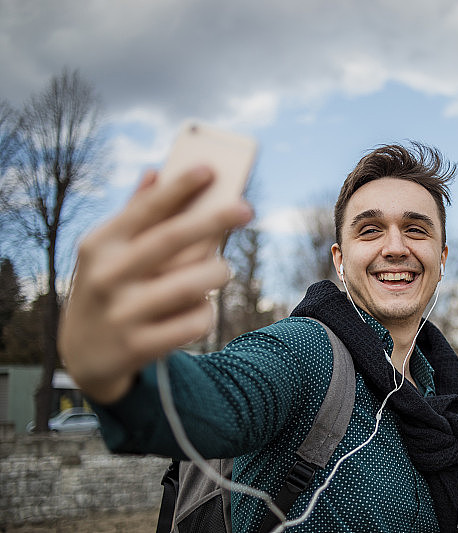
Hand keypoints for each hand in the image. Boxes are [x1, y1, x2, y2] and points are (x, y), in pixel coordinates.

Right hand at [58, 166, 252, 403]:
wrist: (83, 356)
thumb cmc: (109, 287)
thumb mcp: (109, 253)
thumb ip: (134, 215)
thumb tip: (156, 173)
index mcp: (100, 245)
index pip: (145, 209)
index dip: (178, 188)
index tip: (210, 168)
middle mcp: (107, 275)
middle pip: (172, 240)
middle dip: (214, 220)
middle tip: (246, 208)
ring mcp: (122, 313)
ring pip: (191, 284)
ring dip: (217, 272)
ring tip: (220, 270)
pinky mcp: (139, 346)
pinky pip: (194, 322)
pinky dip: (206, 312)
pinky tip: (201, 308)